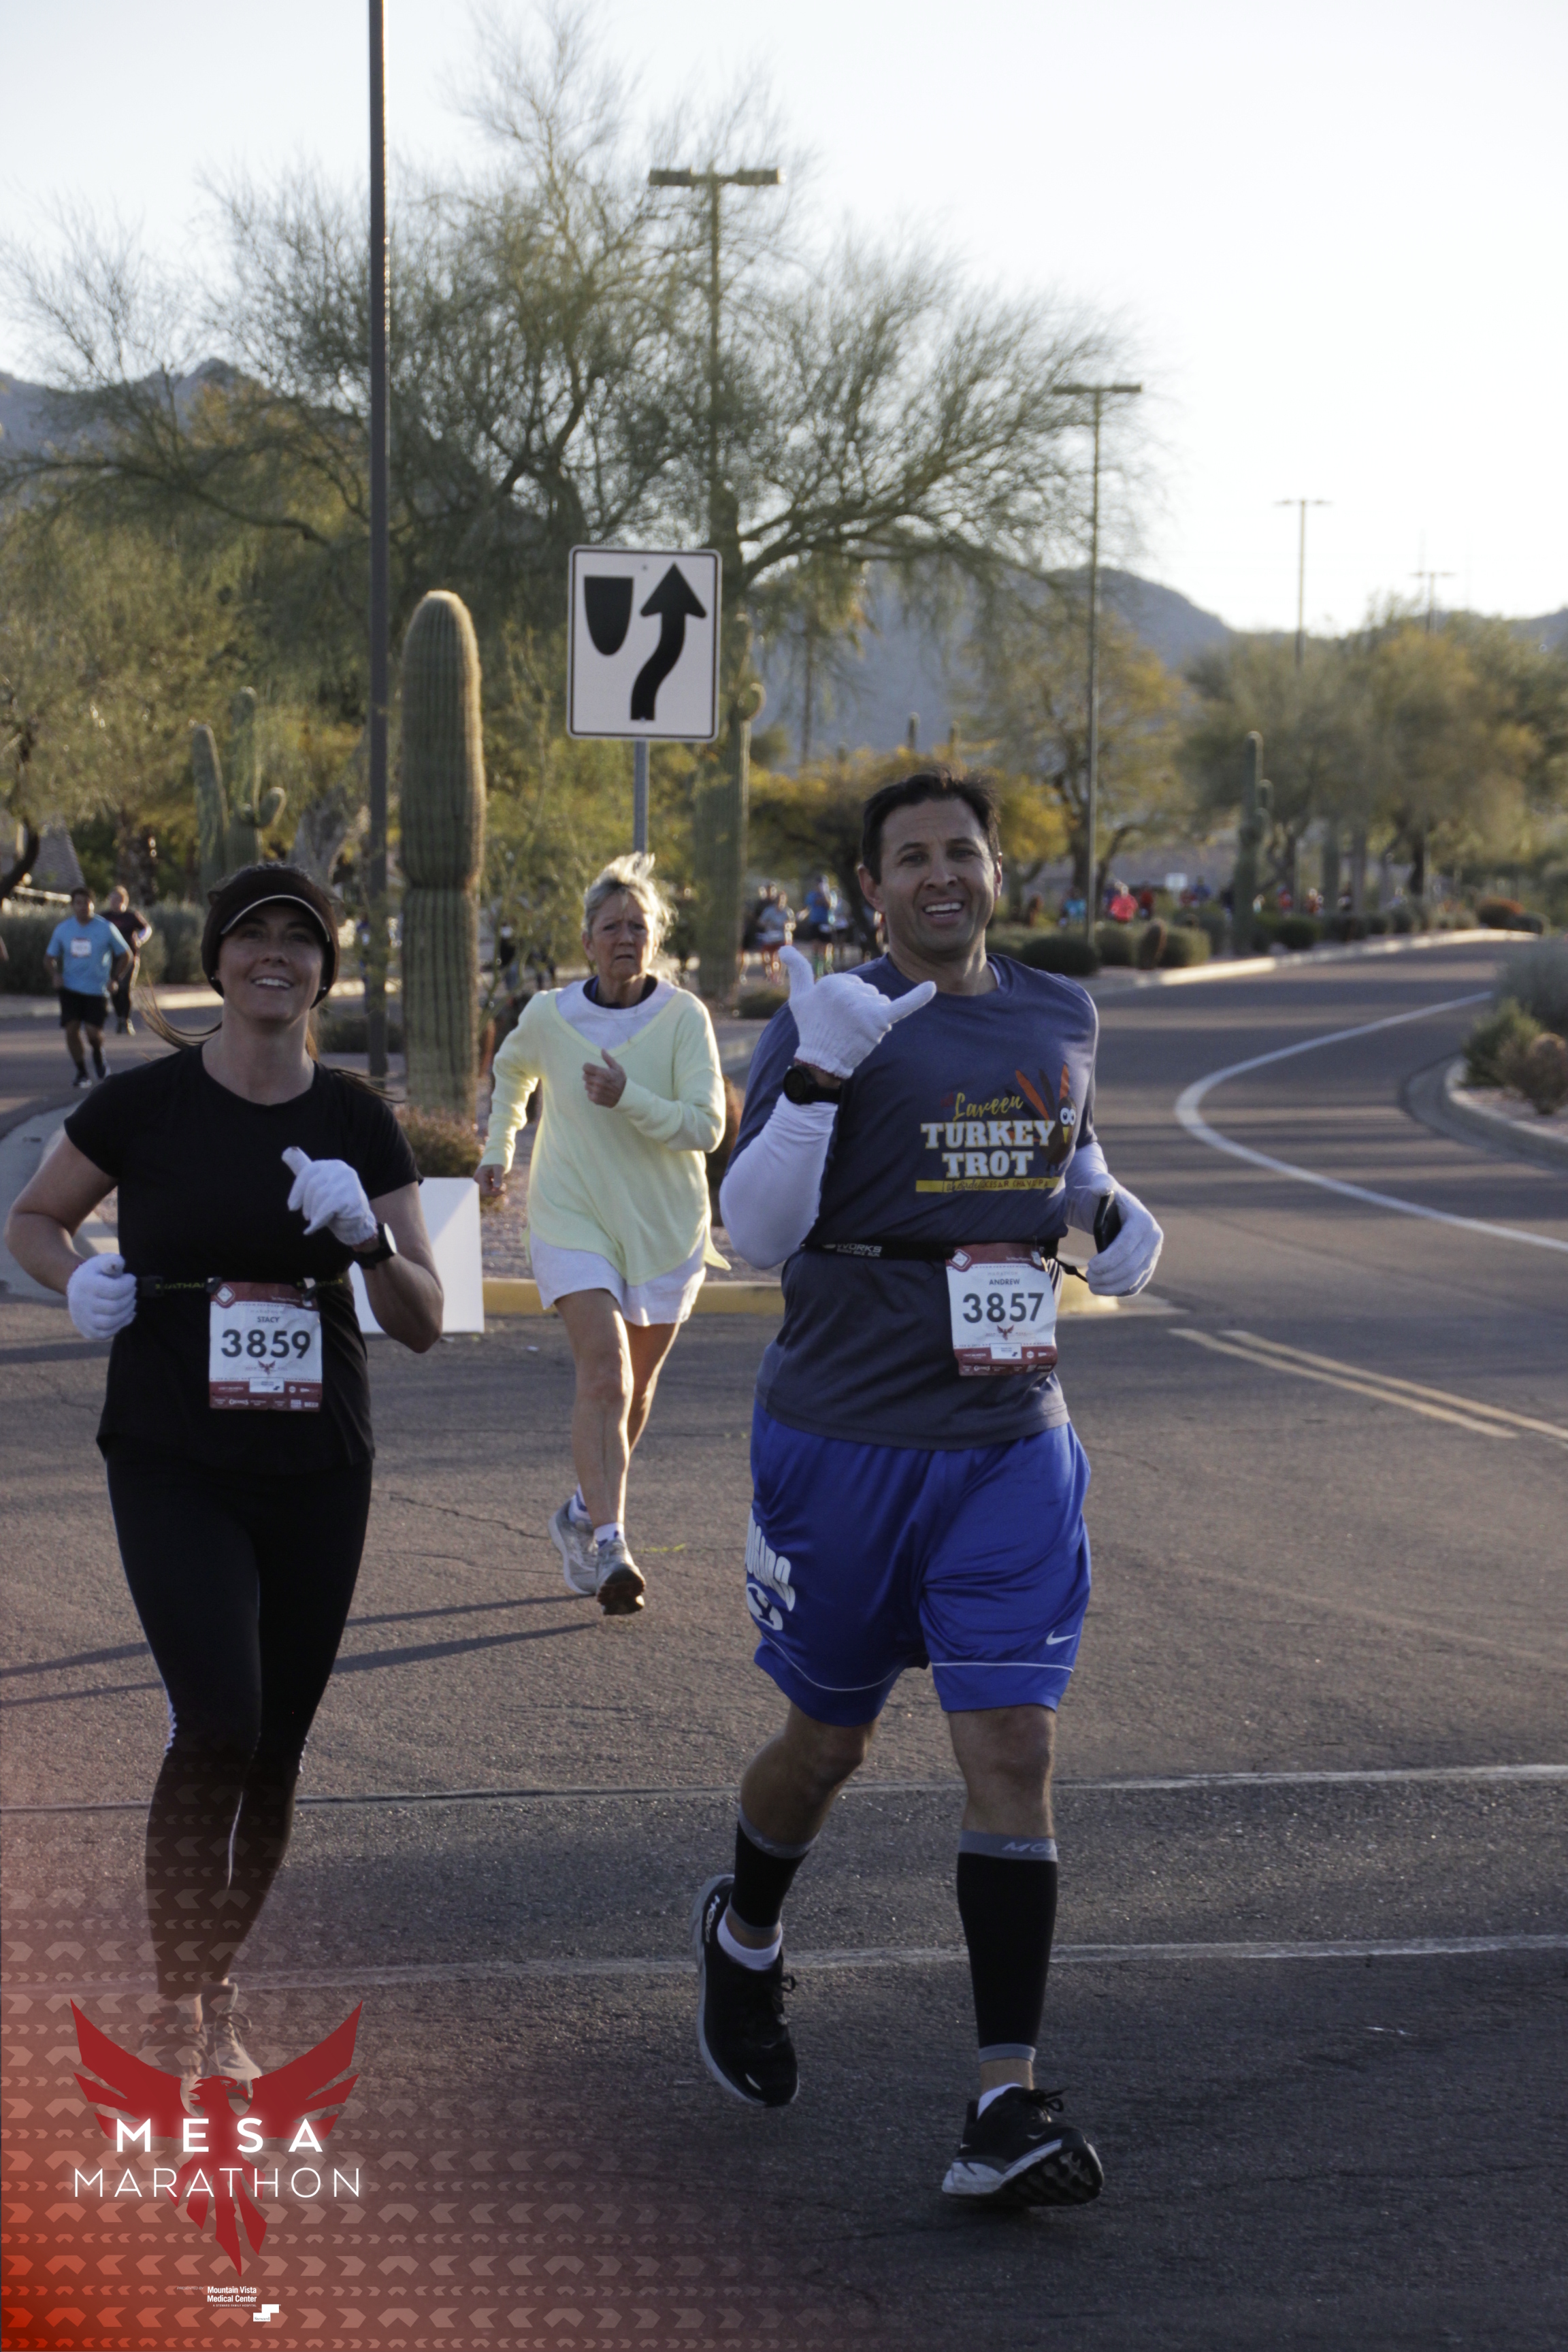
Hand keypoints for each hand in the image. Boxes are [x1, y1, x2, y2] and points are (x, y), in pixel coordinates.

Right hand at [67, 1251, 137, 1339]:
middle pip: (115, 1306)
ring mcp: (84, 1319)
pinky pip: (107, 1333)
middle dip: (129, 1298)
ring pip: (111, 1321)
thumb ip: (112, 1261)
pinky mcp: (88, 1331)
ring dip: (127, 1312)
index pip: (115, 1289)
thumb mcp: (102, 1262)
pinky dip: (121, 1324)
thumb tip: (119, 1263)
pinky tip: (128, 1314)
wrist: (76, 1288)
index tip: (131, 1279)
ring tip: (132, 1302)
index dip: (129, 1284)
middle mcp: (82, 1303)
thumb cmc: (95, 1273)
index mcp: (86, 1285)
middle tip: (133, 1291)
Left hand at [281, 1147, 377, 1247]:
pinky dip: (320, 1219)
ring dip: (315, 1213)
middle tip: (307, 1217)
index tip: (292, 1207)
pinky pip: (329, 1207)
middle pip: (313, 1185)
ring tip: (316, 1222)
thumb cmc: (333, 1206)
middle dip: (307, 1204)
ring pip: (321, 1196)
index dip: (297, 1190)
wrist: (355, 1224)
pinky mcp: (354, 1196)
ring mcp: (350, 1181)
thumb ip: (303, 1168)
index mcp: (331, 1165)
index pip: (308, 1172)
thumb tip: (285, 1152)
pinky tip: (317, 1226)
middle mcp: (342, 1169)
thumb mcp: (316, 1185)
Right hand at [475, 1162, 508, 1200]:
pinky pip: (488, 1187)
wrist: (495, 1154)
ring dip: (496, 1189)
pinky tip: (499, 1182)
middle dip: (496, 1191)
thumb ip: (498, 1178)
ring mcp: (479, 1180)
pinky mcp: (482, 1180)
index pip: (485, 1191)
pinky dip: (495, 1187)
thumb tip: (496, 1188)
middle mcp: (477, 1178)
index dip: (494, 1193)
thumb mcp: (499, 1169)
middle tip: (504, 1185)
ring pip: (488, 1190)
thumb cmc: (498, 1160)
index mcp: (480, 1175)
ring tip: (503, 1183)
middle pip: (487, 1192)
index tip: (503, 1191)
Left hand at [583, 1048, 627, 1106]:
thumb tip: (602, 1050)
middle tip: (596, 1078)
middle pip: (584, 1076)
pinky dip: (592, 1093)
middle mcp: (597, 1081)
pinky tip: (599, 1092)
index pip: (585, 1067)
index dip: (587, 1067)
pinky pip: (588, 1094)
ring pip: (586, 1085)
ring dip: (590, 1085)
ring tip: (599, 1086)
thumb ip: (608, 1059)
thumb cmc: (621, 1081)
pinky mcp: (595, 1099)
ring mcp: (596, 1091)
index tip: (591, 1069)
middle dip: (589, 1076)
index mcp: (602, 1072)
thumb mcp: (617, 1068)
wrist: (626, 1096)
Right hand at [780, 944, 935, 1080]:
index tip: (833, 1017)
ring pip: (880, 1002)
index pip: (853, 985)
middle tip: (844, 1026)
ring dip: (873, 1016)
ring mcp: (863, 1006)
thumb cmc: (811, 1028)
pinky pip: (902, 1006)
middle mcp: (848, 992)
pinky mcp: (878, 1020)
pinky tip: (932, 986)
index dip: (846, 1002)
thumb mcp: (799, 997)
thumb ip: (797, 971)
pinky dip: (918, 997)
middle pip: (869, 992)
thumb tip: (784, 948)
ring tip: (856, 1031)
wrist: (821, 1060)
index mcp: (832, 982)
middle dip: (860, 1008)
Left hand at [1087, 1185, 1163, 1296]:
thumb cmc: (1105, 1198)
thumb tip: (1100, 1187)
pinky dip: (1121, 1290)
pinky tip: (1105, 1290)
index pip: (1126, 1246)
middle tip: (1088, 1278)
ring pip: (1134, 1278)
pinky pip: (1137, 1284)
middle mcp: (1154, 1239)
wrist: (1114, 1209)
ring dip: (1112, 1286)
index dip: (1108, 1260)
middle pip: (1131, 1266)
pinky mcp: (1148, 1266)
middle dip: (1108, 1276)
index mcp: (1143, 1221)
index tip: (1090, 1266)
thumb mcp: (1101, 1186)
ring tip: (1092, 1285)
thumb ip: (1100, 1183)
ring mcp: (1153, 1254)